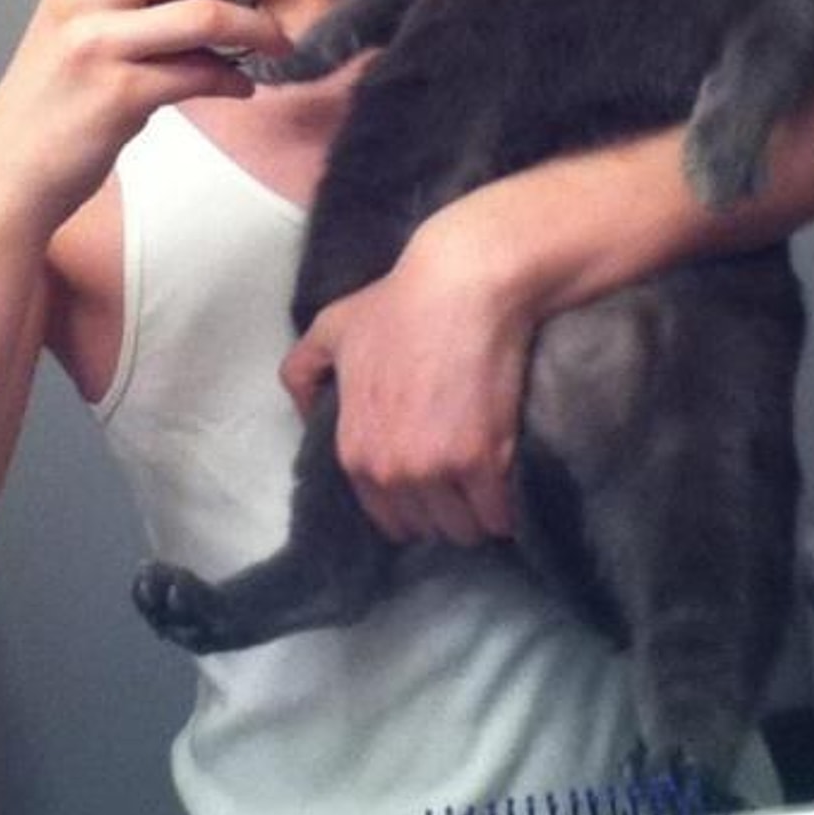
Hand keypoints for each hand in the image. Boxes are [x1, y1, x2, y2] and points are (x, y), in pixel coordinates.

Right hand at [0, 0, 296, 237]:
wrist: (12, 162)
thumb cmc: (58, 87)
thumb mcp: (78, 18)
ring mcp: (99, 45)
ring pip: (207, 15)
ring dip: (260, 28)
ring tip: (277, 41)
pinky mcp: (119, 96)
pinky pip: (202, 75)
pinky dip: (234, 80)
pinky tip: (240, 85)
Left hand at [281, 207, 532, 546]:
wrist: (462, 285)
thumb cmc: (398, 305)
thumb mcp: (331, 329)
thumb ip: (302, 371)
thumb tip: (305, 412)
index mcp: (354, 452)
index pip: (387, 518)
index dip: (412, 502)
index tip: (432, 482)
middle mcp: (390, 471)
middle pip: (427, 527)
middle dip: (445, 509)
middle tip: (463, 480)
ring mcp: (436, 470)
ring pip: (464, 529)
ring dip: (478, 515)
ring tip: (488, 485)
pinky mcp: (483, 462)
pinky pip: (500, 516)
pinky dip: (508, 508)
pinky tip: (510, 486)